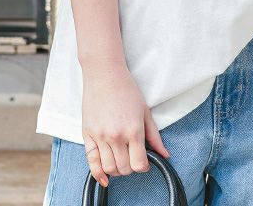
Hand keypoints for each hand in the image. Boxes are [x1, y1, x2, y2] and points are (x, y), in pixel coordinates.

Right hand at [81, 59, 170, 188]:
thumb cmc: (126, 89)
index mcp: (133, 130)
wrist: (104, 74)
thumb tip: (165, 155)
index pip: (139, 164)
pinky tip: (104, 177)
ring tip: (121, 160)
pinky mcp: (88, 135)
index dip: (144, 166)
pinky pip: (91, 162)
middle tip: (132, 157)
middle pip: (125, 169)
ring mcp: (100, 136)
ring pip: (109, 168)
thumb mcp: (145, 111)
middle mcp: (116, 136)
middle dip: (131, 167)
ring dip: (117, 170)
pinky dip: (98, 174)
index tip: (144, 161)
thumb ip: (154, 136)